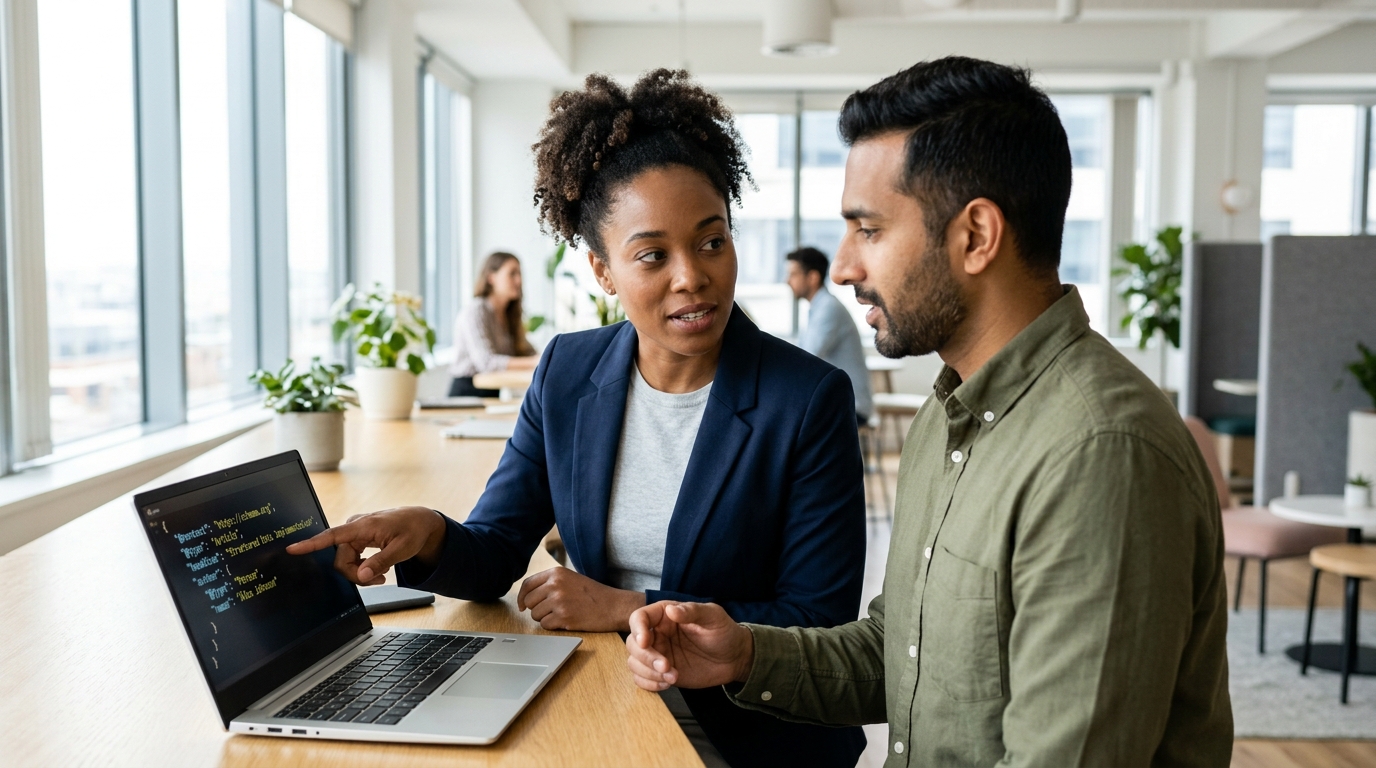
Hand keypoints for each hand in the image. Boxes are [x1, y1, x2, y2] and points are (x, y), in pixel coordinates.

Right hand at [285, 506, 446, 584]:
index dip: (310, 544)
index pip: (331, 535)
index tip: (292, 549)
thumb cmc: (413, 530)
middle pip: (341, 560)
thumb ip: (380, 562)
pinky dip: (362, 567)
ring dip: (361, 573)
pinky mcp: (357, 539)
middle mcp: (354, 528)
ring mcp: (355, 534)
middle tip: (379, 580)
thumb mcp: (403, 549)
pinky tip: (377, 569)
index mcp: (363, 526)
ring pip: (345, 562)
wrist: (420, 521)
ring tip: (382, 575)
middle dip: (356, 574)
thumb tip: (361, 576)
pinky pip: (350, 558)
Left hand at [516, 567, 645, 631]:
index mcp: (556, 573)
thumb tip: (526, 596)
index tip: (522, 605)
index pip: (527, 584)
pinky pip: (545, 625)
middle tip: (551, 611)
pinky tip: (566, 621)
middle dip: (536, 609)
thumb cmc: (593, 594)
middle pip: (529, 602)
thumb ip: (550, 583)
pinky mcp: (563, 617)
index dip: (521, 597)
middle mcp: (555, 585)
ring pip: (535, 615)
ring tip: (562, 614)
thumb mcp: (571, 579)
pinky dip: (553, 626)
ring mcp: (559, 601)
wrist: (613, 606)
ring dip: (545, 618)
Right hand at [625, 601, 753, 690]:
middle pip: (633, 644)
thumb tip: (671, 610)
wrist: (734, 658)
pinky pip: (642, 679)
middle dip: (646, 657)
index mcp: (664, 615)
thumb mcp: (713, 616)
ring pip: (634, 662)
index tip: (645, 642)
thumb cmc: (724, 632)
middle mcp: (657, 634)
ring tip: (672, 677)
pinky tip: (667, 684)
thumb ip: (692, 611)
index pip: (639, 618)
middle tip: (667, 666)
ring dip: (648, 672)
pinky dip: (649, 684)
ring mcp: (658, 654)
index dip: (638, 629)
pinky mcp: (661, 672)